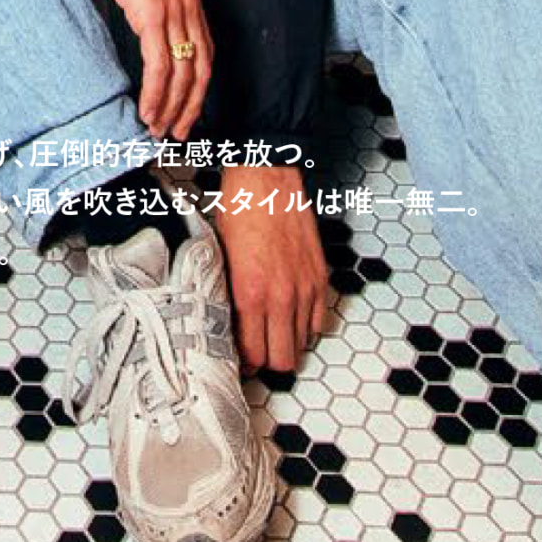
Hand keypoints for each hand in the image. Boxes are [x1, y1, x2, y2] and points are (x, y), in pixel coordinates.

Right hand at [86, 0, 212, 144]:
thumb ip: (154, 6)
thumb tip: (145, 34)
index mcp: (191, 0)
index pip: (205, 55)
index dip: (199, 88)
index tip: (188, 112)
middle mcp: (190, 8)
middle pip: (200, 70)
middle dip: (190, 107)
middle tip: (179, 133)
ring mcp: (174, 12)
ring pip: (181, 74)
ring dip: (171, 107)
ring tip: (159, 129)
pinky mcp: (153, 14)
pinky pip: (159, 65)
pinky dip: (155, 93)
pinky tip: (148, 109)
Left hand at [208, 167, 333, 374]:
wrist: (267, 178)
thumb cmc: (239, 210)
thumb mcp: (222, 256)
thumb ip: (229, 294)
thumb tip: (228, 320)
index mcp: (249, 294)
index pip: (254, 355)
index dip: (246, 364)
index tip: (240, 360)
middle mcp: (280, 298)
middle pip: (282, 359)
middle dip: (268, 361)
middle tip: (258, 351)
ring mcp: (304, 289)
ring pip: (302, 343)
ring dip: (288, 343)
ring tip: (274, 332)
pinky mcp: (320, 278)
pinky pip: (319, 321)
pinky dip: (306, 325)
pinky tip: (292, 315)